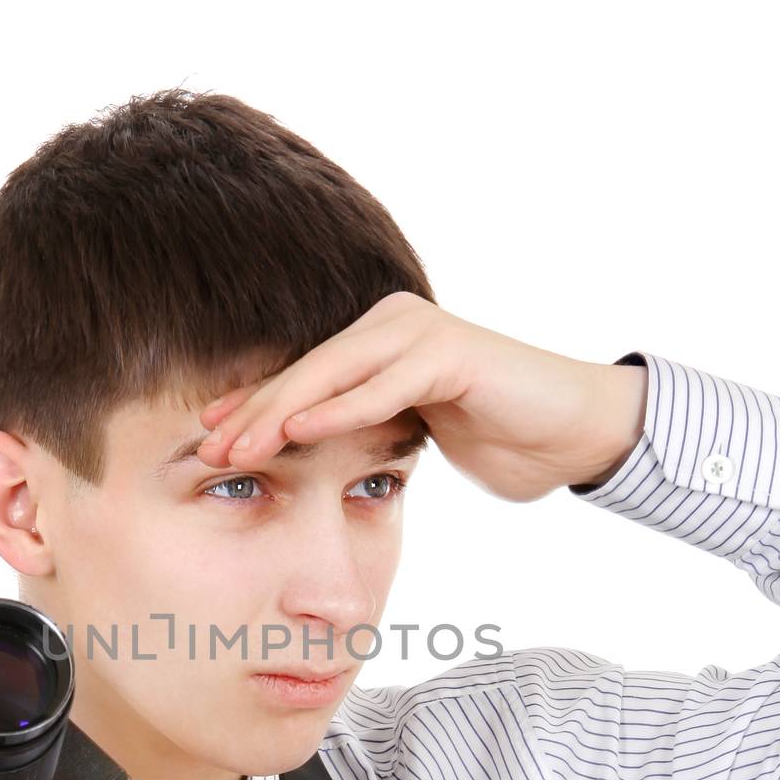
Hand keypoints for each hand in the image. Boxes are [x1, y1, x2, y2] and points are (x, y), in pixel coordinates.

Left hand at [194, 293, 647, 502]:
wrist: (574, 432)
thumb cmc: (498, 436)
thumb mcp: (414, 436)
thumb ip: (367, 431)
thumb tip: (311, 453)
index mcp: (379, 343)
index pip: (302, 380)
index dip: (253, 410)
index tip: (207, 442)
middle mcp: (392, 326)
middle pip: (306, 374)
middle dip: (252, 414)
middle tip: (206, 450)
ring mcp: (418, 333)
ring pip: (333, 375)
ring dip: (280, 413)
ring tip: (236, 446)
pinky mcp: (448, 352)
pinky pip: (382, 385)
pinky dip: (339, 408)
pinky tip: (299, 429)